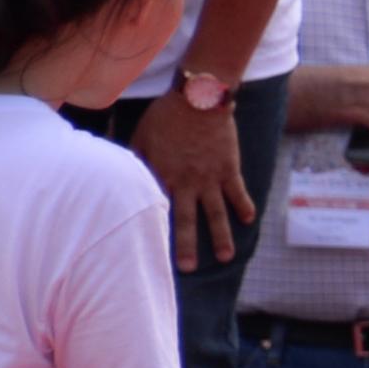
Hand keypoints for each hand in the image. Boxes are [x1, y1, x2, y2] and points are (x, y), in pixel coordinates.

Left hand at [131, 88, 256, 270]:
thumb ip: (134, 161)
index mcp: (162, 176)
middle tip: (188, 269)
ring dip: (222, 236)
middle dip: (187, 246)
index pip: (155, 209)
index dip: (152, 230)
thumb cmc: (164, 116)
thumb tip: (120, 177)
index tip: (148, 251)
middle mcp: (187, 182)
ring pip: (216, 212)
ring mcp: (210, 177)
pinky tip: (248, 220)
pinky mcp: (229, 167)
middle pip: (187, 220)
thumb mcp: (140, 137)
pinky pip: (238, 191)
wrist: (200, 98)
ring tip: (227, 257)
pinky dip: (244, 205)